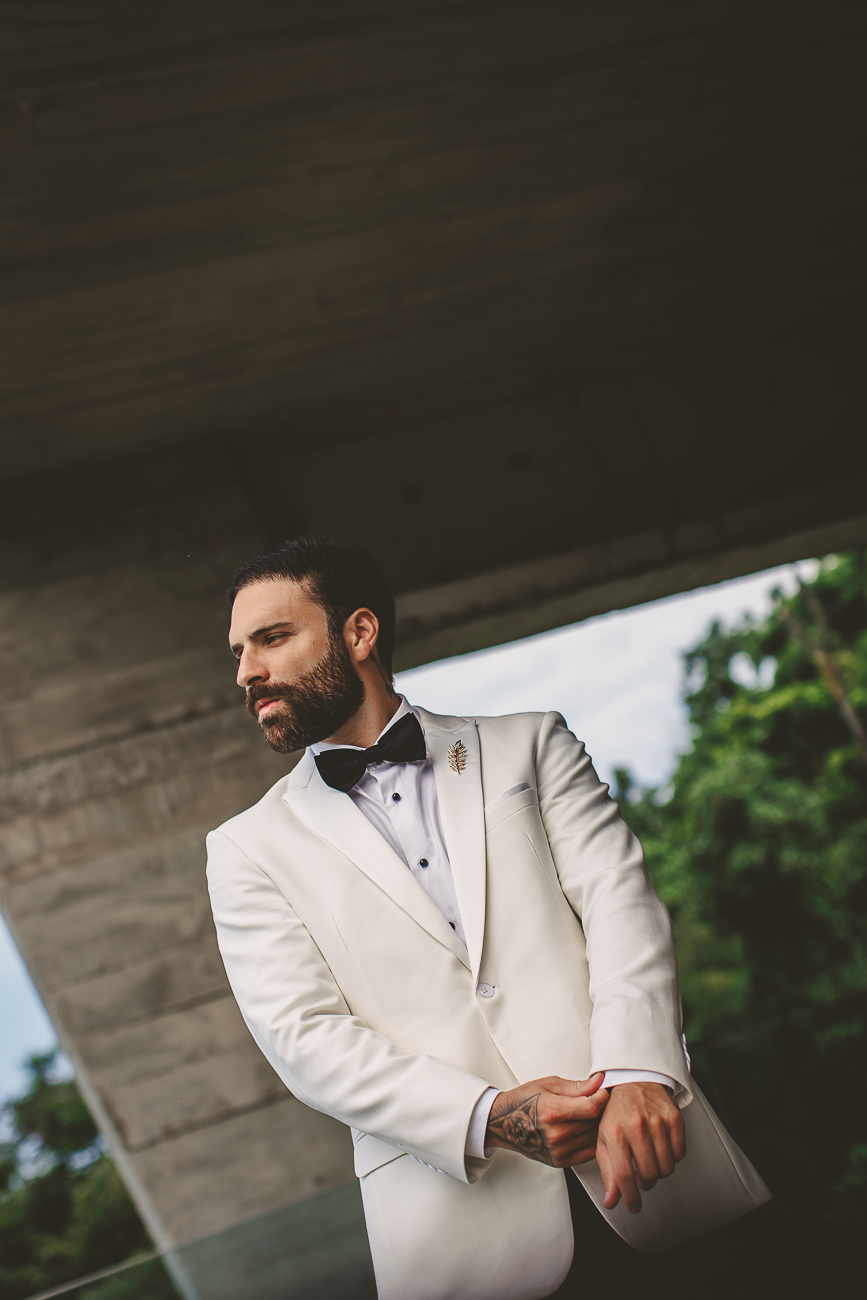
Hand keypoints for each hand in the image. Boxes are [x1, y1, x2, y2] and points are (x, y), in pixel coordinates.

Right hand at [485, 1073, 608, 1167]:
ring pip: (594, 1137)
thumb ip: (577, 1086)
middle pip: (595, 1122)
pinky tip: (586, 1128)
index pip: (592, 1107)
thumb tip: (599, 1083)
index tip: (603, 1091)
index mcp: (552, 1111)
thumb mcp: (548, 1084)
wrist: (504, 1123)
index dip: (603, 1097)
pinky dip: (592, 1139)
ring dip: (598, 1124)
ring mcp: (558, 1150)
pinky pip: (589, 1152)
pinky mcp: (560, 1161)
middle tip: (600, 1099)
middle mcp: (556, 1134)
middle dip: (602, 1108)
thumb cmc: (524, 1100)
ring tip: (592, 1113)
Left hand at [596, 1082, 685, 1213]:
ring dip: (659, 1171)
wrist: (634, 1081)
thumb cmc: (616, 1112)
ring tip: (649, 1158)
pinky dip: (672, 1158)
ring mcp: (657, 1121)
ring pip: (666, 1168)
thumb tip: (612, 1201)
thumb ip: (608, 1172)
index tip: (633, 1207)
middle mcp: (636, 1126)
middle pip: (649, 1175)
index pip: (625, 1175)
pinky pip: (680, 1154)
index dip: (630, 1197)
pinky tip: (661, 1147)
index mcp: (615, 1132)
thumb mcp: (604, 1139)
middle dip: (645, 1183)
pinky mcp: (674, 1118)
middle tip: (641, 1176)